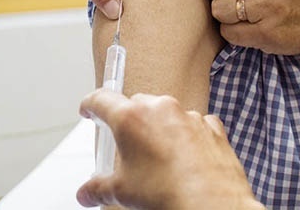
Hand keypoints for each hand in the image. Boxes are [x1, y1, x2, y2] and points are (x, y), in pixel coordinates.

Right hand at [76, 90, 262, 209]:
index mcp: (130, 118)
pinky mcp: (211, 126)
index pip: (101, 99)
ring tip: (158, 158)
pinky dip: (187, 135)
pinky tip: (185, 157)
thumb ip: (99, 188)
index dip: (90, 105)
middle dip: (129, 121)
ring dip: (159, 128)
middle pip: (135, 104)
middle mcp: (159, 108)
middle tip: (127, 145)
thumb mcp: (122, 192)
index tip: (89, 110)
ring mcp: (187, 115)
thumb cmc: (167, 193)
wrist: (211, 204)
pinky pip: (194, 123)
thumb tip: (87, 193)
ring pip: (166, 112)